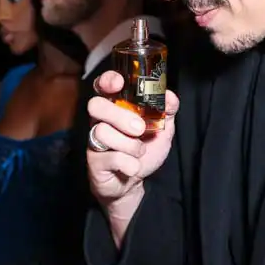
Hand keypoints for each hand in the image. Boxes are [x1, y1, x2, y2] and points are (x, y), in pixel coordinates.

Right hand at [87, 71, 178, 241]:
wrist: (134, 184)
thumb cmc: (144, 151)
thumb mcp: (162, 130)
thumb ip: (167, 111)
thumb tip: (170, 96)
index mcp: (116, 107)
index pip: (103, 86)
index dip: (108, 80)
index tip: (119, 83)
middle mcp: (101, 121)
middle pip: (96, 105)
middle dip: (119, 115)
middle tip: (139, 128)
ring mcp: (94, 141)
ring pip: (102, 132)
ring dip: (129, 145)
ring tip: (139, 152)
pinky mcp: (94, 161)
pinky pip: (110, 157)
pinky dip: (129, 163)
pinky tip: (133, 167)